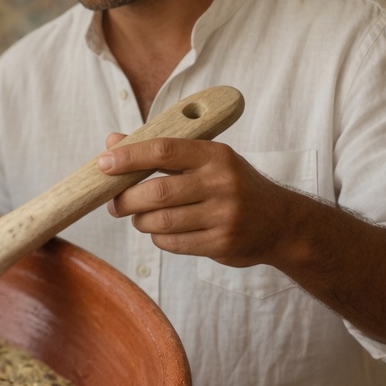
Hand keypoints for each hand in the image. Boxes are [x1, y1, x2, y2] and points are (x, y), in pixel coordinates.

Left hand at [99, 133, 385, 347]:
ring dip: (140, 221)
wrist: (282, 223)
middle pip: (156, 192)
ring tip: (139, 217)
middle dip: (126, 199)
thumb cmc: (233, 185)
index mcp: (215, 155)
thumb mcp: (206, 160)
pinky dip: (158, 238)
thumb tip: (111, 141)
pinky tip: (162, 231)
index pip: (164, 150)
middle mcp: (221, 183)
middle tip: (115, 203)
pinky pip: (172, 243)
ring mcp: (223, 216)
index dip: (128, 157)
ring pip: (160, 221)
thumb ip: (160, 152)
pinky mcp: (221, 243)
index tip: (103, 163)